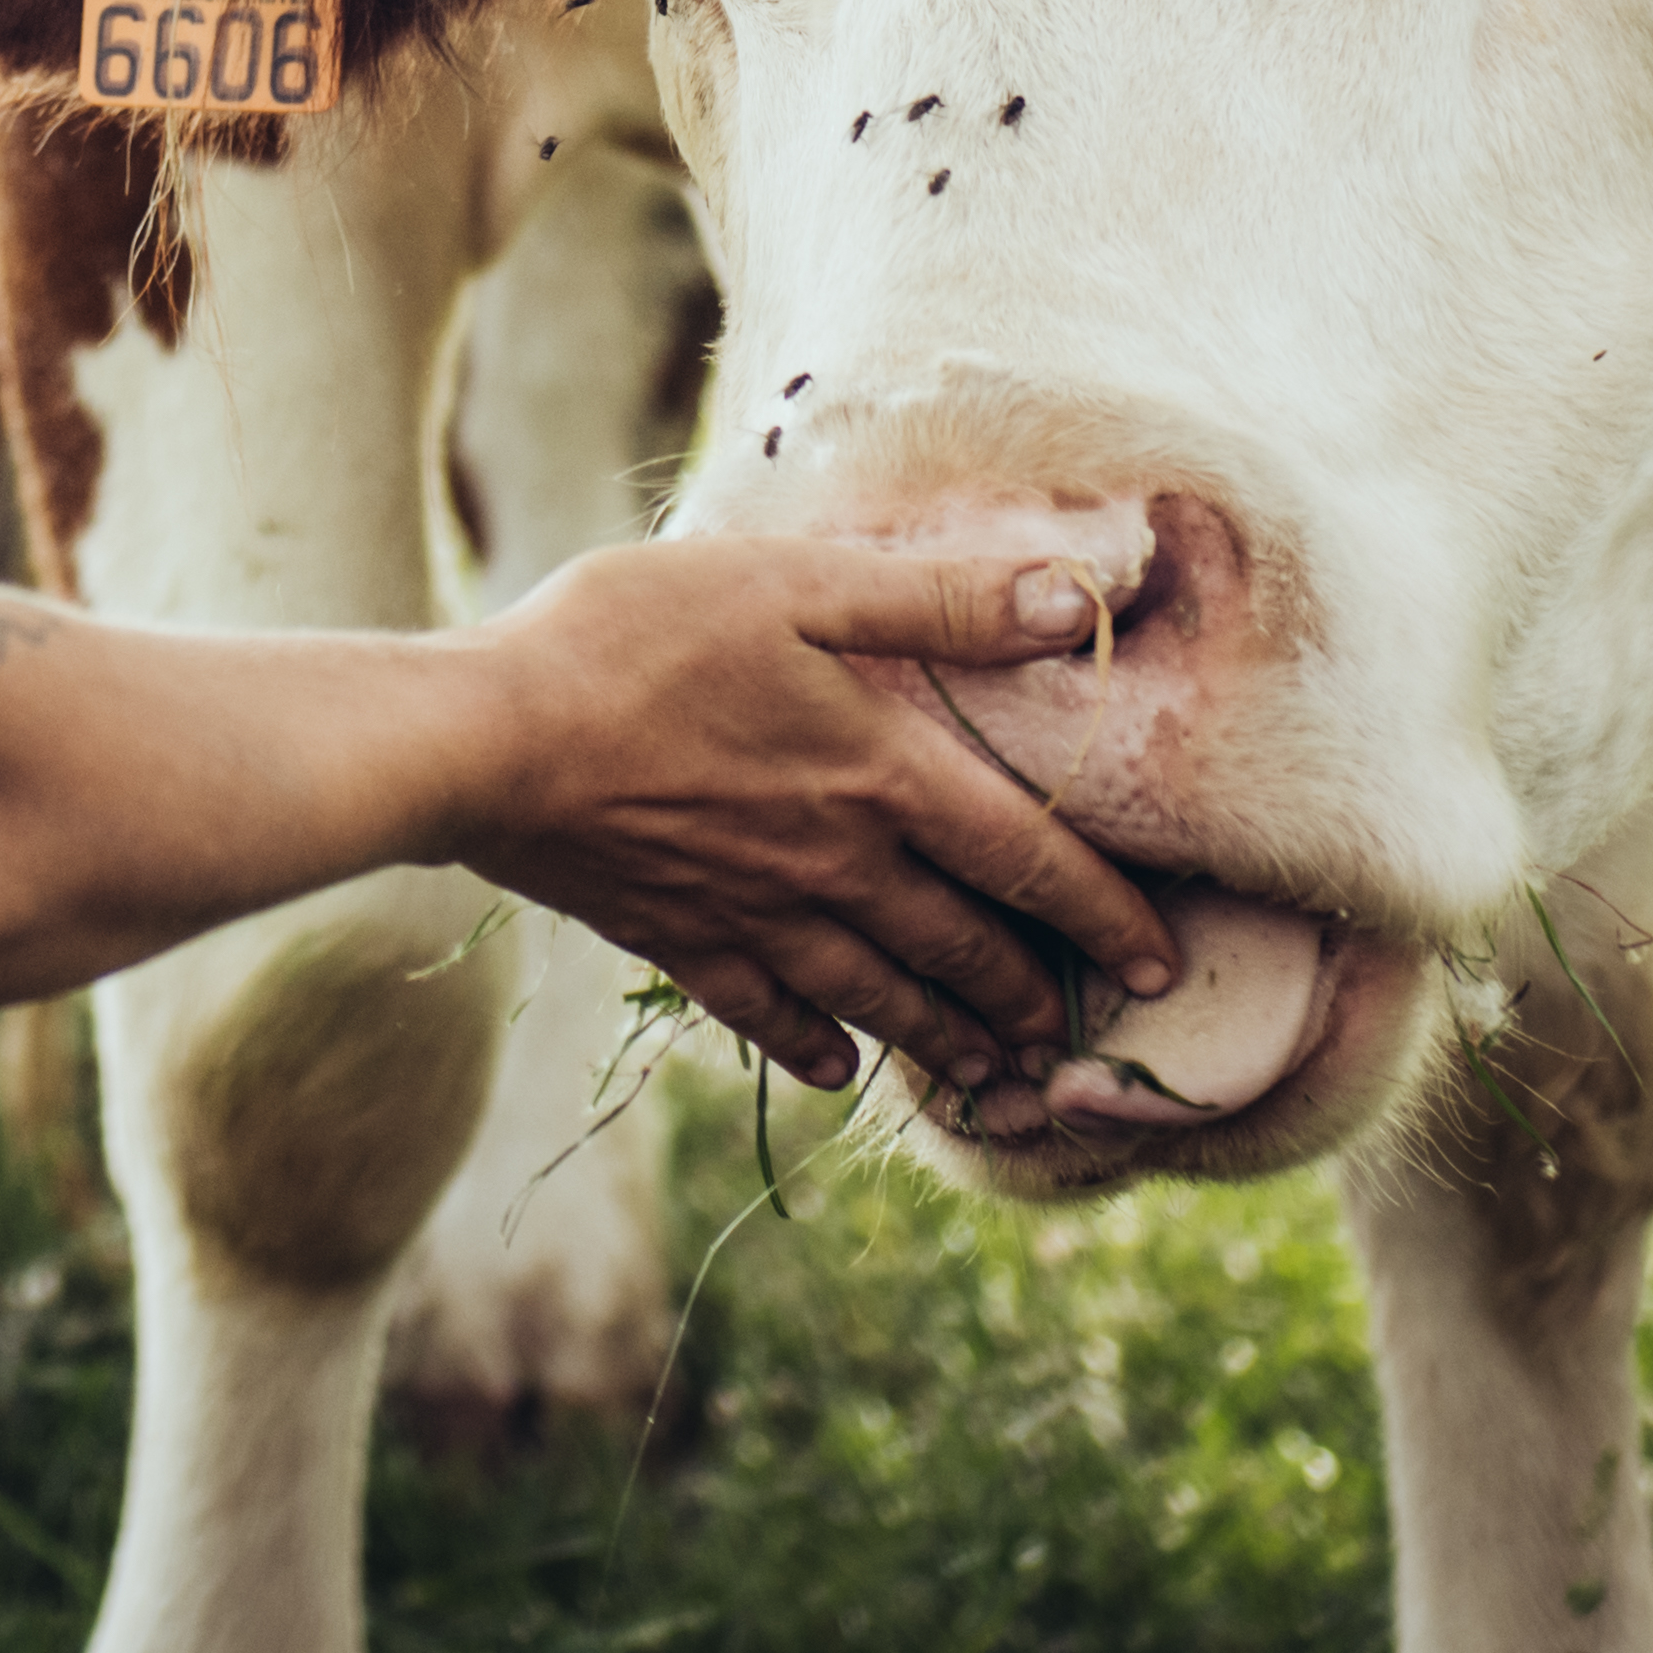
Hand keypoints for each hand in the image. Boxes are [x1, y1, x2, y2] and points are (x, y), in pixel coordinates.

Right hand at [446, 545, 1182, 1129]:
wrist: (489, 739)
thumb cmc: (636, 635)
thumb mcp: (794, 580)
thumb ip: (938, 599)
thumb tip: (1075, 600)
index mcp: (881, 773)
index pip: (1027, 857)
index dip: (1106, 914)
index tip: (1164, 965)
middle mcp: (837, 864)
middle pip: (964, 947)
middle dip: (1034, 994)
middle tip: (1081, 1032)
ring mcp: (758, 913)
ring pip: (882, 996)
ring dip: (949, 1037)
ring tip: (997, 1070)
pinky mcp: (682, 938)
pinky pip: (767, 1015)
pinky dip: (813, 1050)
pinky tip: (840, 1072)